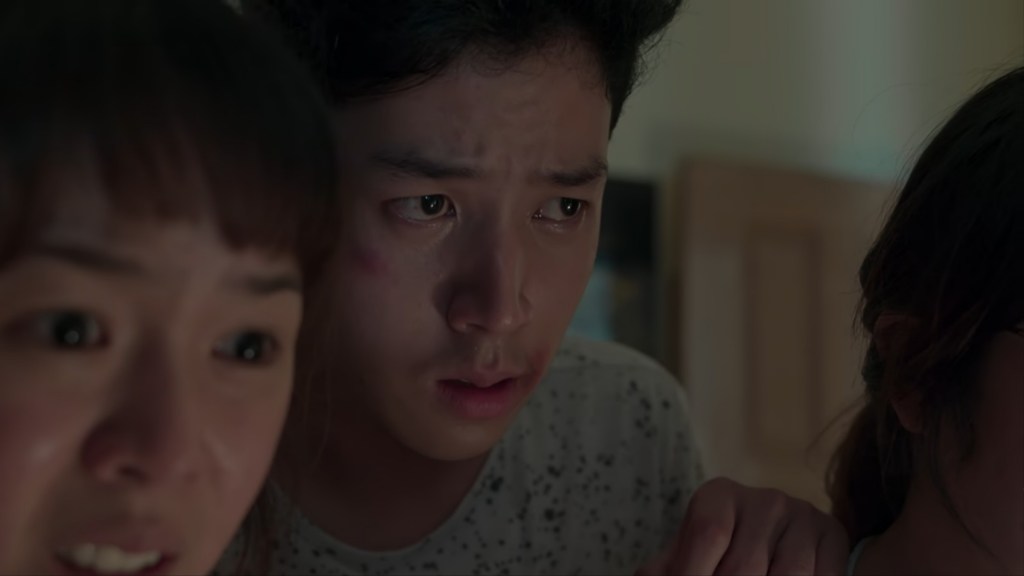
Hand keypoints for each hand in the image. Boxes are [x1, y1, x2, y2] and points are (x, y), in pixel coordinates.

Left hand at [637, 477, 848, 574]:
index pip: (707, 534)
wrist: (769, 543)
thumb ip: (665, 570)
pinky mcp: (833, 535)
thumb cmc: (716, 556)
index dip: (694, 572)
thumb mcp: (686, 557)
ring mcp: (802, 515)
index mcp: (718, 496)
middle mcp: (763, 499)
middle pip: (744, 567)